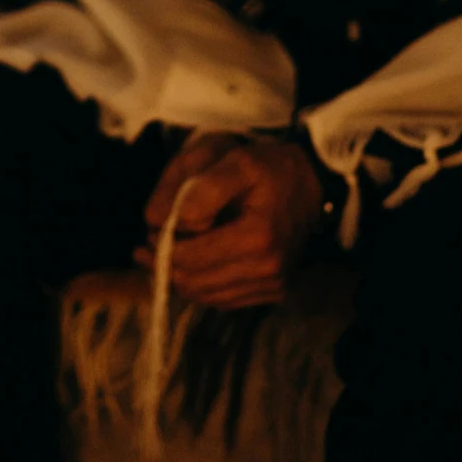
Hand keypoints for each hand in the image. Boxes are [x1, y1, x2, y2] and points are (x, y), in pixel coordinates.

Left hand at [135, 132, 324, 310]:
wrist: (313, 183)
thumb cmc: (270, 168)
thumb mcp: (235, 160)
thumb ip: (197, 189)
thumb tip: (158, 220)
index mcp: (257, 238)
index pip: (188, 258)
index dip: (161, 245)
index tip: (151, 229)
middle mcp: (268, 270)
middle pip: (193, 282)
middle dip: (164, 265)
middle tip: (147, 245)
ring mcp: (272, 285)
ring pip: (205, 296)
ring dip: (179, 278)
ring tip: (161, 255)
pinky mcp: (274, 292)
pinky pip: (224, 300)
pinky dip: (201, 286)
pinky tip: (191, 266)